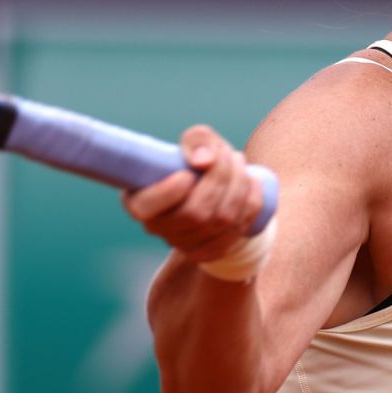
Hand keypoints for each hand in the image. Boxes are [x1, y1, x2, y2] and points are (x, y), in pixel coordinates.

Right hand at [122, 124, 265, 264]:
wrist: (213, 190)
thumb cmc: (195, 162)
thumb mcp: (194, 143)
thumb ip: (197, 141)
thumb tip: (205, 161)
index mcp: (140, 201)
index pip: (145, 208)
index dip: (169, 192)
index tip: (188, 173)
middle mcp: (159, 228)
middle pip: (195, 213)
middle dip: (219, 177)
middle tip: (227, 153)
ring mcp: (186, 244)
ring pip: (222, 219)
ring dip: (238, 184)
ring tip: (238, 160)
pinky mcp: (211, 251)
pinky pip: (239, 227)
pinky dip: (251, 200)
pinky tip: (250, 181)